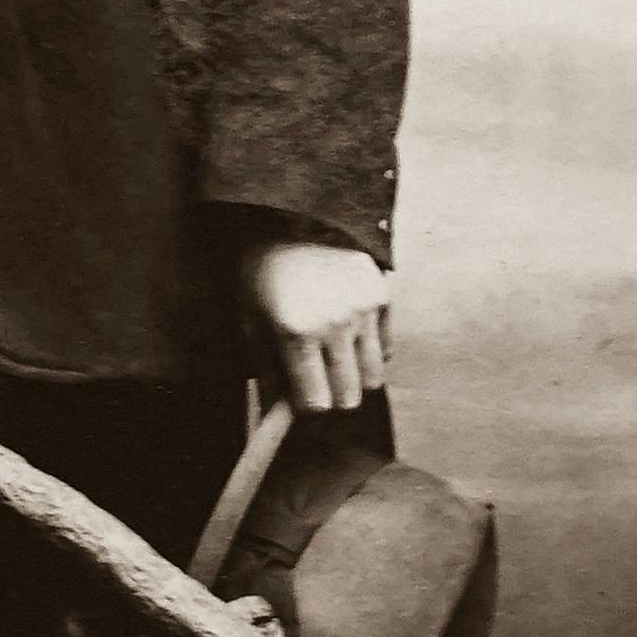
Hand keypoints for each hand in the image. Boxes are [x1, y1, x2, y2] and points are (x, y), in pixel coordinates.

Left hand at [242, 238, 392, 414]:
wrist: (291, 216)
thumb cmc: (261, 273)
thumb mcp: (250, 321)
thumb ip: (267, 373)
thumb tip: (273, 419)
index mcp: (296, 333)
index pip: (316, 403)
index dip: (307, 407)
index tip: (300, 399)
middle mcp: (335, 324)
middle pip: (349, 397)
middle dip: (333, 397)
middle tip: (318, 382)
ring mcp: (363, 309)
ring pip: (373, 378)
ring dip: (354, 377)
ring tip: (333, 358)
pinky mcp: (382, 295)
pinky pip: (386, 349)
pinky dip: (370, 352)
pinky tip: (348, 334)